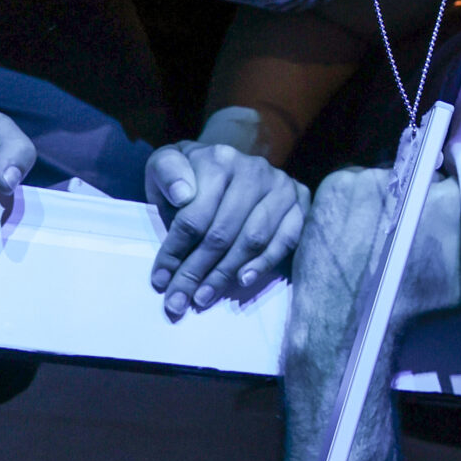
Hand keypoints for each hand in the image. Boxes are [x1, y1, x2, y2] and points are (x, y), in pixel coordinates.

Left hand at [145, 140, 309, 318]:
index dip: (174, 252)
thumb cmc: (190, 174)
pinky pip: (286, 240)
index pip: (195, 215)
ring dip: (226, 274)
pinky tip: (242, 281)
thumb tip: (183, 195)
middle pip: (223, 232)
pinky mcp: (300, 202)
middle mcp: (254, 170)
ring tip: (204, 297)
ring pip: (253, 240)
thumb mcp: (165, 166)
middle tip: (179, 300)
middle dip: (197, 271)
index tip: (159, 280)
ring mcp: (281, 186)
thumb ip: (167, 174)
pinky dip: (264, 264)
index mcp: (218, 159)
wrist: (224, 165)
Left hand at [287, 166, 460, 359]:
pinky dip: (356, 198)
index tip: (440, 217)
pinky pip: (354, 179)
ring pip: (386, 179)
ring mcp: (369, 178)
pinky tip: (355, 225)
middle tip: (409, 228)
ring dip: (388, 198)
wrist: (350, 320)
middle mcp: (410, 180)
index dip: (446, 200)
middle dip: (418, 198)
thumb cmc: (415, 304)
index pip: (454, 181)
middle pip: (419, 179)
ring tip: (379, 229)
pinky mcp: (337, 181)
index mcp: (448, 198)